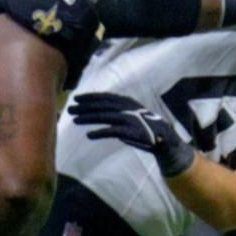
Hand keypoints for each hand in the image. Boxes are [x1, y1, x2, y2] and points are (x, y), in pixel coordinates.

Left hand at [67, 92, 196, 176]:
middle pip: (102, 106)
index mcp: (128, 102)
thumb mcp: (131, 113)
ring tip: (75, 120)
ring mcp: (130, 119)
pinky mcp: (131, 132)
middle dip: (85, 107)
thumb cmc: (145, 126)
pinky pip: (112, 131)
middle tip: (70, 109)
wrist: (164, 139)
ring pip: (105, 116)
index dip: (90, 97)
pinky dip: (100, 133)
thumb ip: (118, 110)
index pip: (106, 97)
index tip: (76, 98)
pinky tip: (89, 135)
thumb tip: (98, 109)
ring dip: (88, 118)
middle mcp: (128, 108)